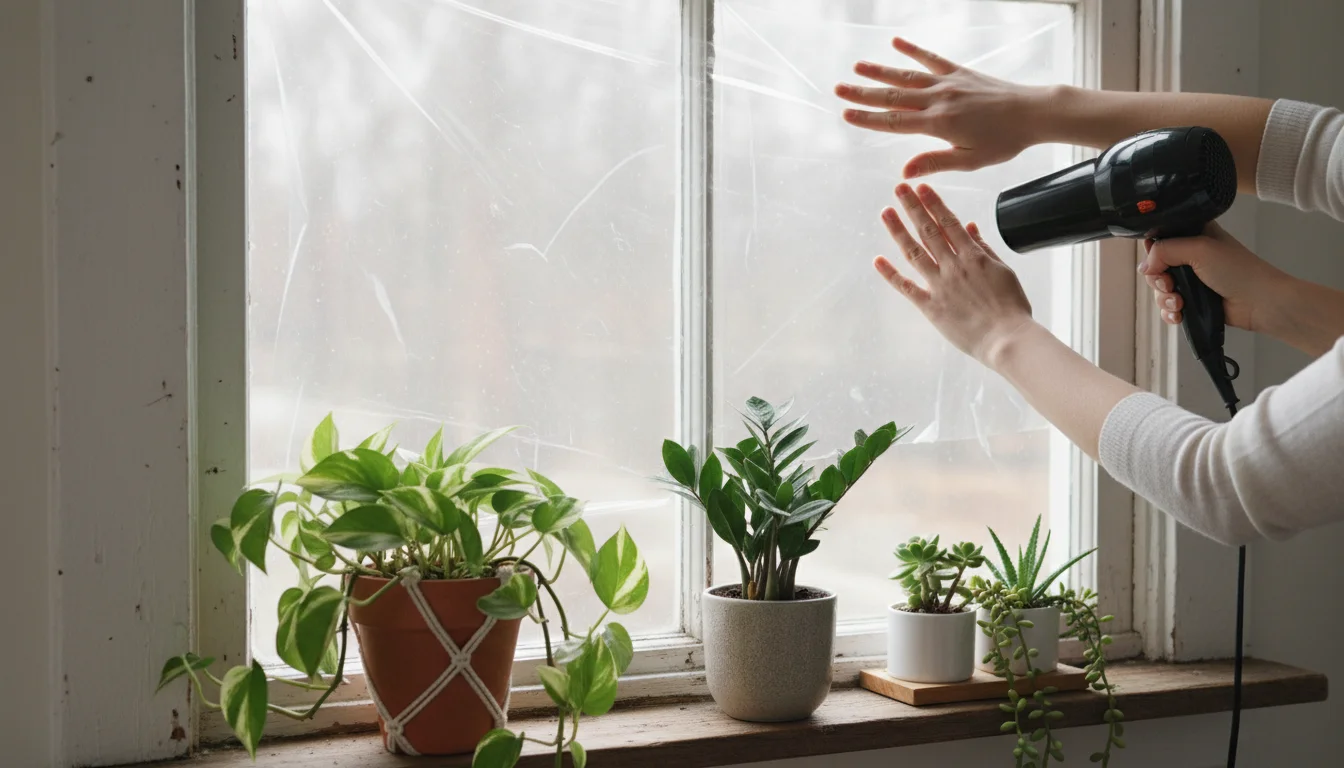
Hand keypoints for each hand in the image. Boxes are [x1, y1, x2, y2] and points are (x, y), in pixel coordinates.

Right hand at [835, 38, 1052, 178]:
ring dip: (880, 71)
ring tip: (857, 67)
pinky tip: (896, 42)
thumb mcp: (969, 161)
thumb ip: (934, 163)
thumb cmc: (1004, 141)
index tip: (846, 115)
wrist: (1033, 113)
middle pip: (893, 97)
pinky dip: (913, 50)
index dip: (868, 119)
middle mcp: (939, 100)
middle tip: (838, 89)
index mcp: (939, 124)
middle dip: (863, 94)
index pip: (895, 123)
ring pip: (907, 77)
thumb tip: (904, 173)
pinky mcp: (960, 73)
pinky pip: (932, 59)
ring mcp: (949, 83)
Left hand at [873, 183, 1035, 366]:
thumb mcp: (1003, 271)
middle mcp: (953, 267)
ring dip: (898, 231)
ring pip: (915, 253)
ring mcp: (940, 286)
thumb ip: (984, 248)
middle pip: (928, 231)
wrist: (1007, 339)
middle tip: (899, 188)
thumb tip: (970, 226)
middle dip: (913, 207)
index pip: (949, 223)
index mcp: (973, 256)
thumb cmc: (1011, 307)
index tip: (922, 187)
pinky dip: (891, 274)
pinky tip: (877, 260)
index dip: (933, 203)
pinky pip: (907, 288)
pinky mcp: (931, 307)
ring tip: (886, 212)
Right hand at [1140, 222, 1291, 333]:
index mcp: (1194, 235)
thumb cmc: (1237, 270)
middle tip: (1170, 285)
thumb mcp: (1199, 248)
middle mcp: (1190, 256)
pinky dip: (1170, 312)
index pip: (1161, 239)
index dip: (1153, 251)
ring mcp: (1192, 280)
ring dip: (1164, 299)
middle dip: (1158, 280)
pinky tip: (1179, 315)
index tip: (1157, 262)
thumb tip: (1144, 267)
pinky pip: (1168, 307)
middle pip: (1156, 267)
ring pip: (1160, 289)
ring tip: (1180, 304)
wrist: (1260, 302)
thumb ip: (1165, 250)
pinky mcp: (1193, 301)